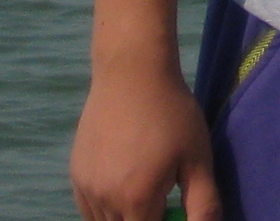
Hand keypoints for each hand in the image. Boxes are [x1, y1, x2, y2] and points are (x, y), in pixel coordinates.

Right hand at [69, 59, 218, 219]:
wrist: (132, 74)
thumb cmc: (172, 113)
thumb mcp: (198, 158)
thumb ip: (203, 204)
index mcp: (136, 200)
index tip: (173, 211)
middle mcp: (104, 201)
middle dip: (146, 220)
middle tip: (163, 199)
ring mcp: (85, 189)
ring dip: (125, 217)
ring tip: (146, 187)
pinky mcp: (76, 175)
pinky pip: (89, 210)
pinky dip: (106, 209)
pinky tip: (125, 183)